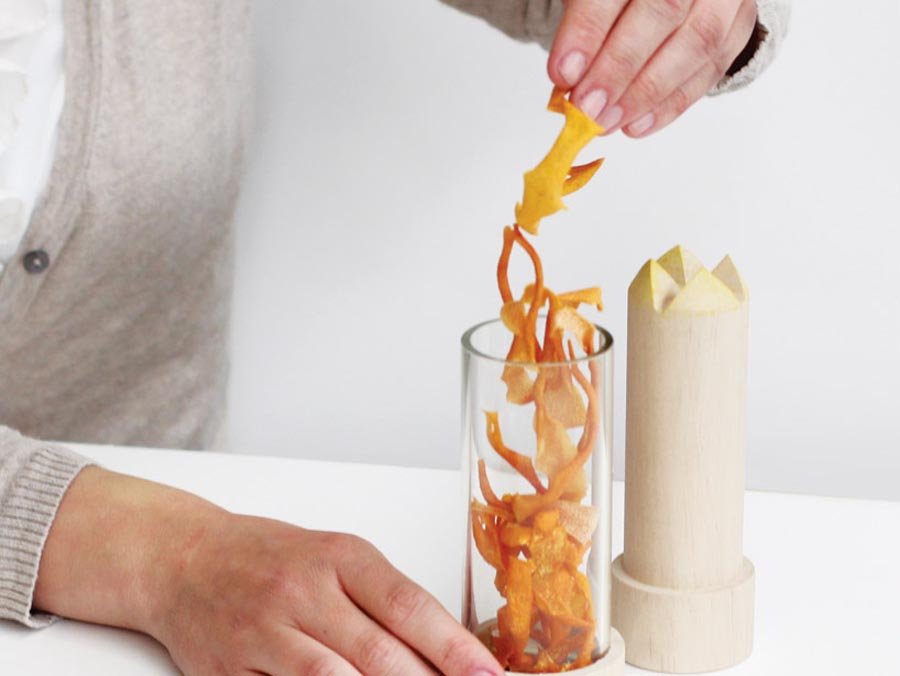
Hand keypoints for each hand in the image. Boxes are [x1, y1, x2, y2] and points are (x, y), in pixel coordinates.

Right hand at [34, 468, 500, 675]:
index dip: (455, 647)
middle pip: (379, 653)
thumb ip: (381, 598)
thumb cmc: (267, 555)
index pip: (410, 605)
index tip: (488, 673)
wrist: (183, 557)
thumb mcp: (332, 556)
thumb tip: (440, 647)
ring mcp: (265, 632)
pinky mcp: (230, 669)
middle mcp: (304, 591)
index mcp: (340, 557)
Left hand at [548, 0, 757, 136]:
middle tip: (586, 108)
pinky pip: (713, 65)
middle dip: (619, 67)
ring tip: (608, 122)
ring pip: (698, 41)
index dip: (589, 29)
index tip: (563, 73)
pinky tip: (638, 124)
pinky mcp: (740, 20)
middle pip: (664, 9)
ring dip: (647, 92)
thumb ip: (581, 21)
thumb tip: (568, 76)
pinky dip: (673, 102)